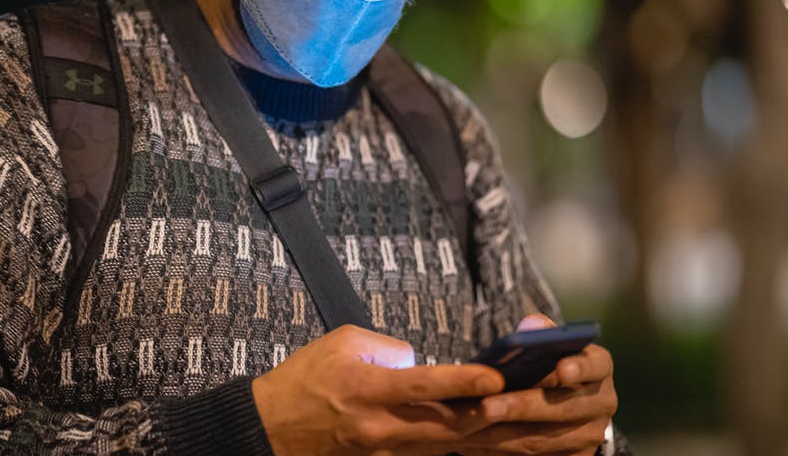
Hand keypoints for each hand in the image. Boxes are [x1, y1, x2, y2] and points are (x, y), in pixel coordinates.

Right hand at [251, 324, 506, 454]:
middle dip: (485, 415)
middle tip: (519, 400)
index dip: (465, 381)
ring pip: (440, 446)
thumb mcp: (340, 343)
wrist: (268, 430)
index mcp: (367, 389)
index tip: (496, 375)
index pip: (426, 385)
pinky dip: (447, 446)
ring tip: (506, 416)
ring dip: (474, 434)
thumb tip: (415, 361)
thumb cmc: (302, 380)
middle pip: (445, 425)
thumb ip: (385, 347)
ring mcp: (380, 452)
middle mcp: (378, 426)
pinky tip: (470, 435)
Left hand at [450, 314, 617, 454]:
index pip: (595, 364)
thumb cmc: (544, 367)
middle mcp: (601, 403)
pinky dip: (503, 451)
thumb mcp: (547, 347)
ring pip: (545, 439)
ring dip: (504, 434)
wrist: (556, 409)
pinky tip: (475, 443)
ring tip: (470, 426)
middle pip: (564, 407)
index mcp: (599, 368)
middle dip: (522, 407)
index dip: (580, 367)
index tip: (560, 368)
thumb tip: (532, 325)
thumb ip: (539, 334)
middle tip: (486, 406)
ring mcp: (590, 436)